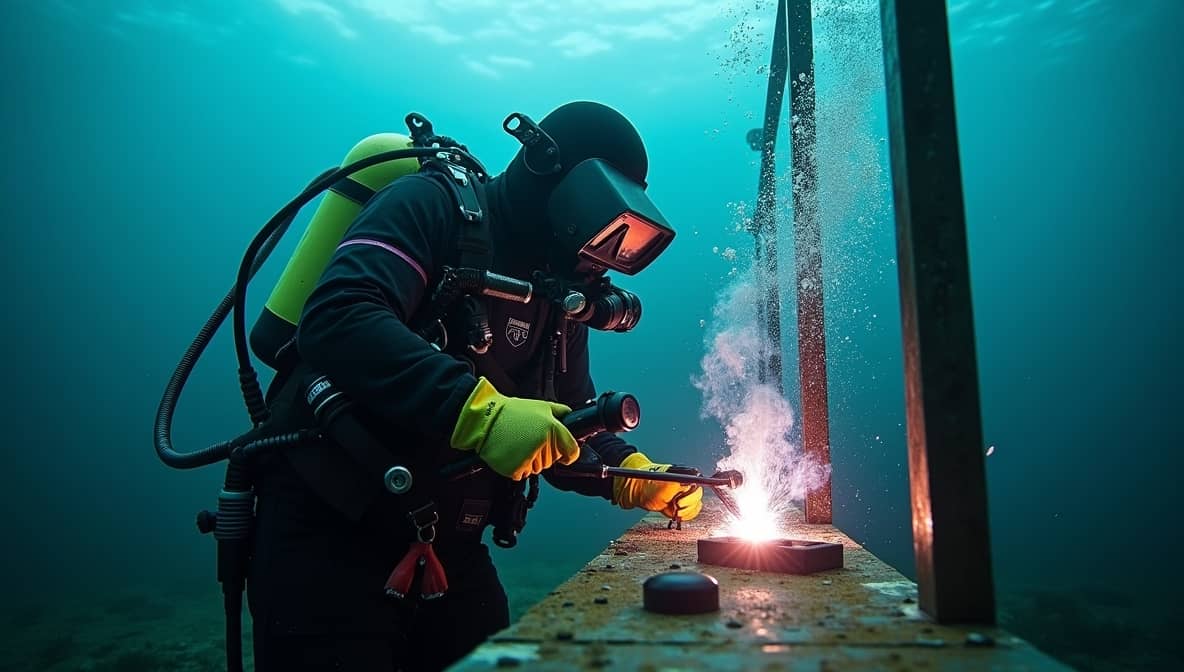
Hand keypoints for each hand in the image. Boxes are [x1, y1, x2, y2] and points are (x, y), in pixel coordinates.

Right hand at [450, 377, 579, 480]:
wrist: (485, 418)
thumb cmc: (512, 412)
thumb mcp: (542, 405)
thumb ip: (561, 413)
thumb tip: (573, 418)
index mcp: (552, 428)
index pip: (572, 452)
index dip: (569, 453)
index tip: (565, 453)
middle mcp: (543, 444)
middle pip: (553, 461)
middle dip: (544, 452)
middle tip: (529, 438)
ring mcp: (529, 458)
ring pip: (538, 468)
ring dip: (531, 459)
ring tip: (518, 443)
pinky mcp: (515, 469)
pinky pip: (523, 473)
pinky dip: (518, 466)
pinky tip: (511, 451)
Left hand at [611, 452, 703, 520]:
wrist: (640, 493)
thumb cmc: (648, 486)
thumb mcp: (662, 485)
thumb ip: (677, 484)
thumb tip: (689, 484)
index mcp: (686, 476)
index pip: (699, 487)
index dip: (691, 498)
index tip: (679, 503)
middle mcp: (688, 485)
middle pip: (698, 498)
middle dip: (687, 505)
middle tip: (676, 506)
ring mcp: (685, 495)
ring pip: (696, 507)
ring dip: (685, 512)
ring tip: (674, 510)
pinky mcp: (683, 505)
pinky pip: (691, 512)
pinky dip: (685, 516)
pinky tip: (676, 514)